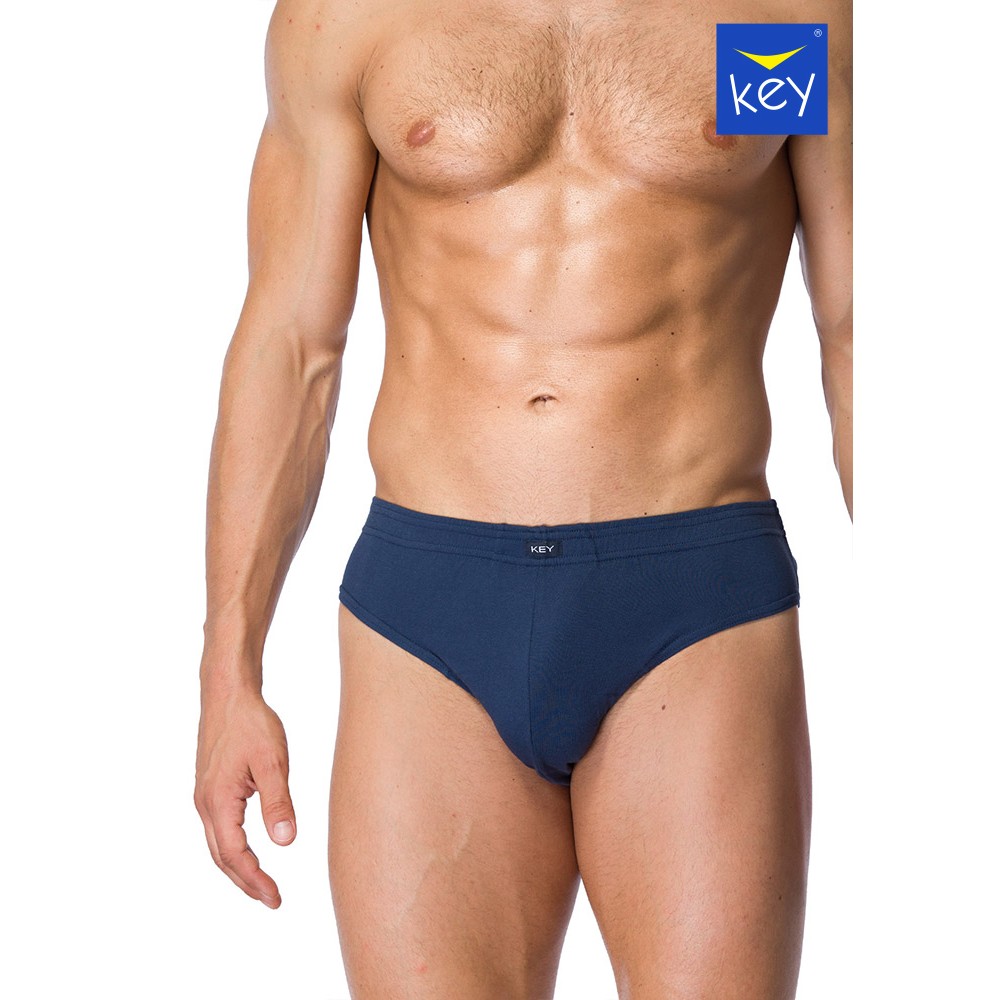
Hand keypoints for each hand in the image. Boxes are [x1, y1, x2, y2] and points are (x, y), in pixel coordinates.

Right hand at [194, 687, 296, 907]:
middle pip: (222, 857)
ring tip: (262, 884)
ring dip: (238, 868)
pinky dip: (232, 848)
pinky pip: (218, 829)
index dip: (255, 880)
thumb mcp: (273, 761)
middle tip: (272, 899)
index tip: (276, 897)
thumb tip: (285, 841)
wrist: (228, 694)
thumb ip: (278, 802)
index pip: (235, 855)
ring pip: (218, 845)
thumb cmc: (251, 723)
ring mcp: (204, 796)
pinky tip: (249, 851)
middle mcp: (205, 803)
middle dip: (246, 882)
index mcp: (218, 801)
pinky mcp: (210, 788)